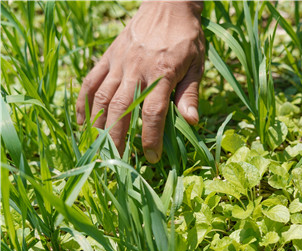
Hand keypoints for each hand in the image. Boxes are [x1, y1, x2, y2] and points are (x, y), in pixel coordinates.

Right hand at [76, 1, 203, 162]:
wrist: (167, 5)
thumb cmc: (187, 38)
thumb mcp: (197, 64)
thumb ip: (190, 93)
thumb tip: (192, 122)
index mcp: (162, 73)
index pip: (153, 112)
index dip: (151, 137)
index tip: (151, 157)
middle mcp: (136, 69)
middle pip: (122, 109)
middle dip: (118, 138)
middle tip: (118, 162)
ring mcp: (119, 62)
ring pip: (102, 97)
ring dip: (98, 125)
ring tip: (98, 148)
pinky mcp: (108, 57)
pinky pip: (91, 81)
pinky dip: (84, 102)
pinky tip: (82, 122)